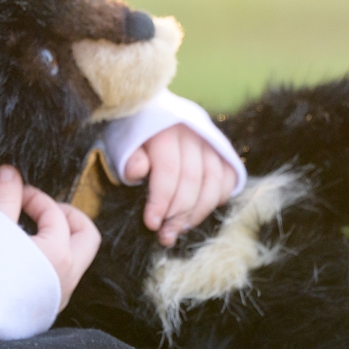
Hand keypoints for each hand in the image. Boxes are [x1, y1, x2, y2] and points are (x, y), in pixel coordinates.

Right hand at [0, 165, 99, 309]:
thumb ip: (6, 196)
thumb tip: (9, 171)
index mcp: (58, 254)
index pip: (55, 213)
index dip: (35, 197)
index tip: (15, 193)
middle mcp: (66, 278)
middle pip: (86, 236)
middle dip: (68, 217)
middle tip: (43, 210)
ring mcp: (57, 299)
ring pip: (74, 262)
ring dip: (59, 241)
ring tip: (32, 232)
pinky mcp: (43, 313)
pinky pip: (58, 282)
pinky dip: (49, 264)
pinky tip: (24, 260)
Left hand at [121, 124, 233, 248]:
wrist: (152, 114)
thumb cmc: (134, 135)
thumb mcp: (122, 142)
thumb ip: (129, 158)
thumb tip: (136, 172)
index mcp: (164, 128)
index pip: (168, 169)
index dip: (161, 200)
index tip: (152, 224)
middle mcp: (192, 131)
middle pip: (192, 179)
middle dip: (179, 213)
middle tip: (166, 234)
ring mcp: (210, 140)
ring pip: (213, 181)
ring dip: (198, 211)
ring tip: (181, 228)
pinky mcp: (222, 149)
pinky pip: (227, 177)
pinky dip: (217, 198)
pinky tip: (200, 212)